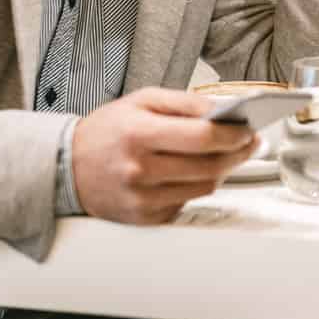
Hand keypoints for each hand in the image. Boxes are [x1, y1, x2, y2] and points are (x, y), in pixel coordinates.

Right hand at [70, 88, 258, 223]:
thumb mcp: (143, 100)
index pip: (203, 136)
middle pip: (209, 165)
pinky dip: (198, 187)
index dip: (234, 134)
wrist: (67, 166)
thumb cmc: (107, 130)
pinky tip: (197, 172)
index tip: (249, 129)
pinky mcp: (144, 218)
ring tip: (229, 154)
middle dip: (238, 152)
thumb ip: (186, 102)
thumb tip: (224, 109)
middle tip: (251, 142)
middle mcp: (140, 170)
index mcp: (140, 135)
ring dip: (224, 170)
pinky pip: (186, 202)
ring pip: (204, 187)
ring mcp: (142, 198)